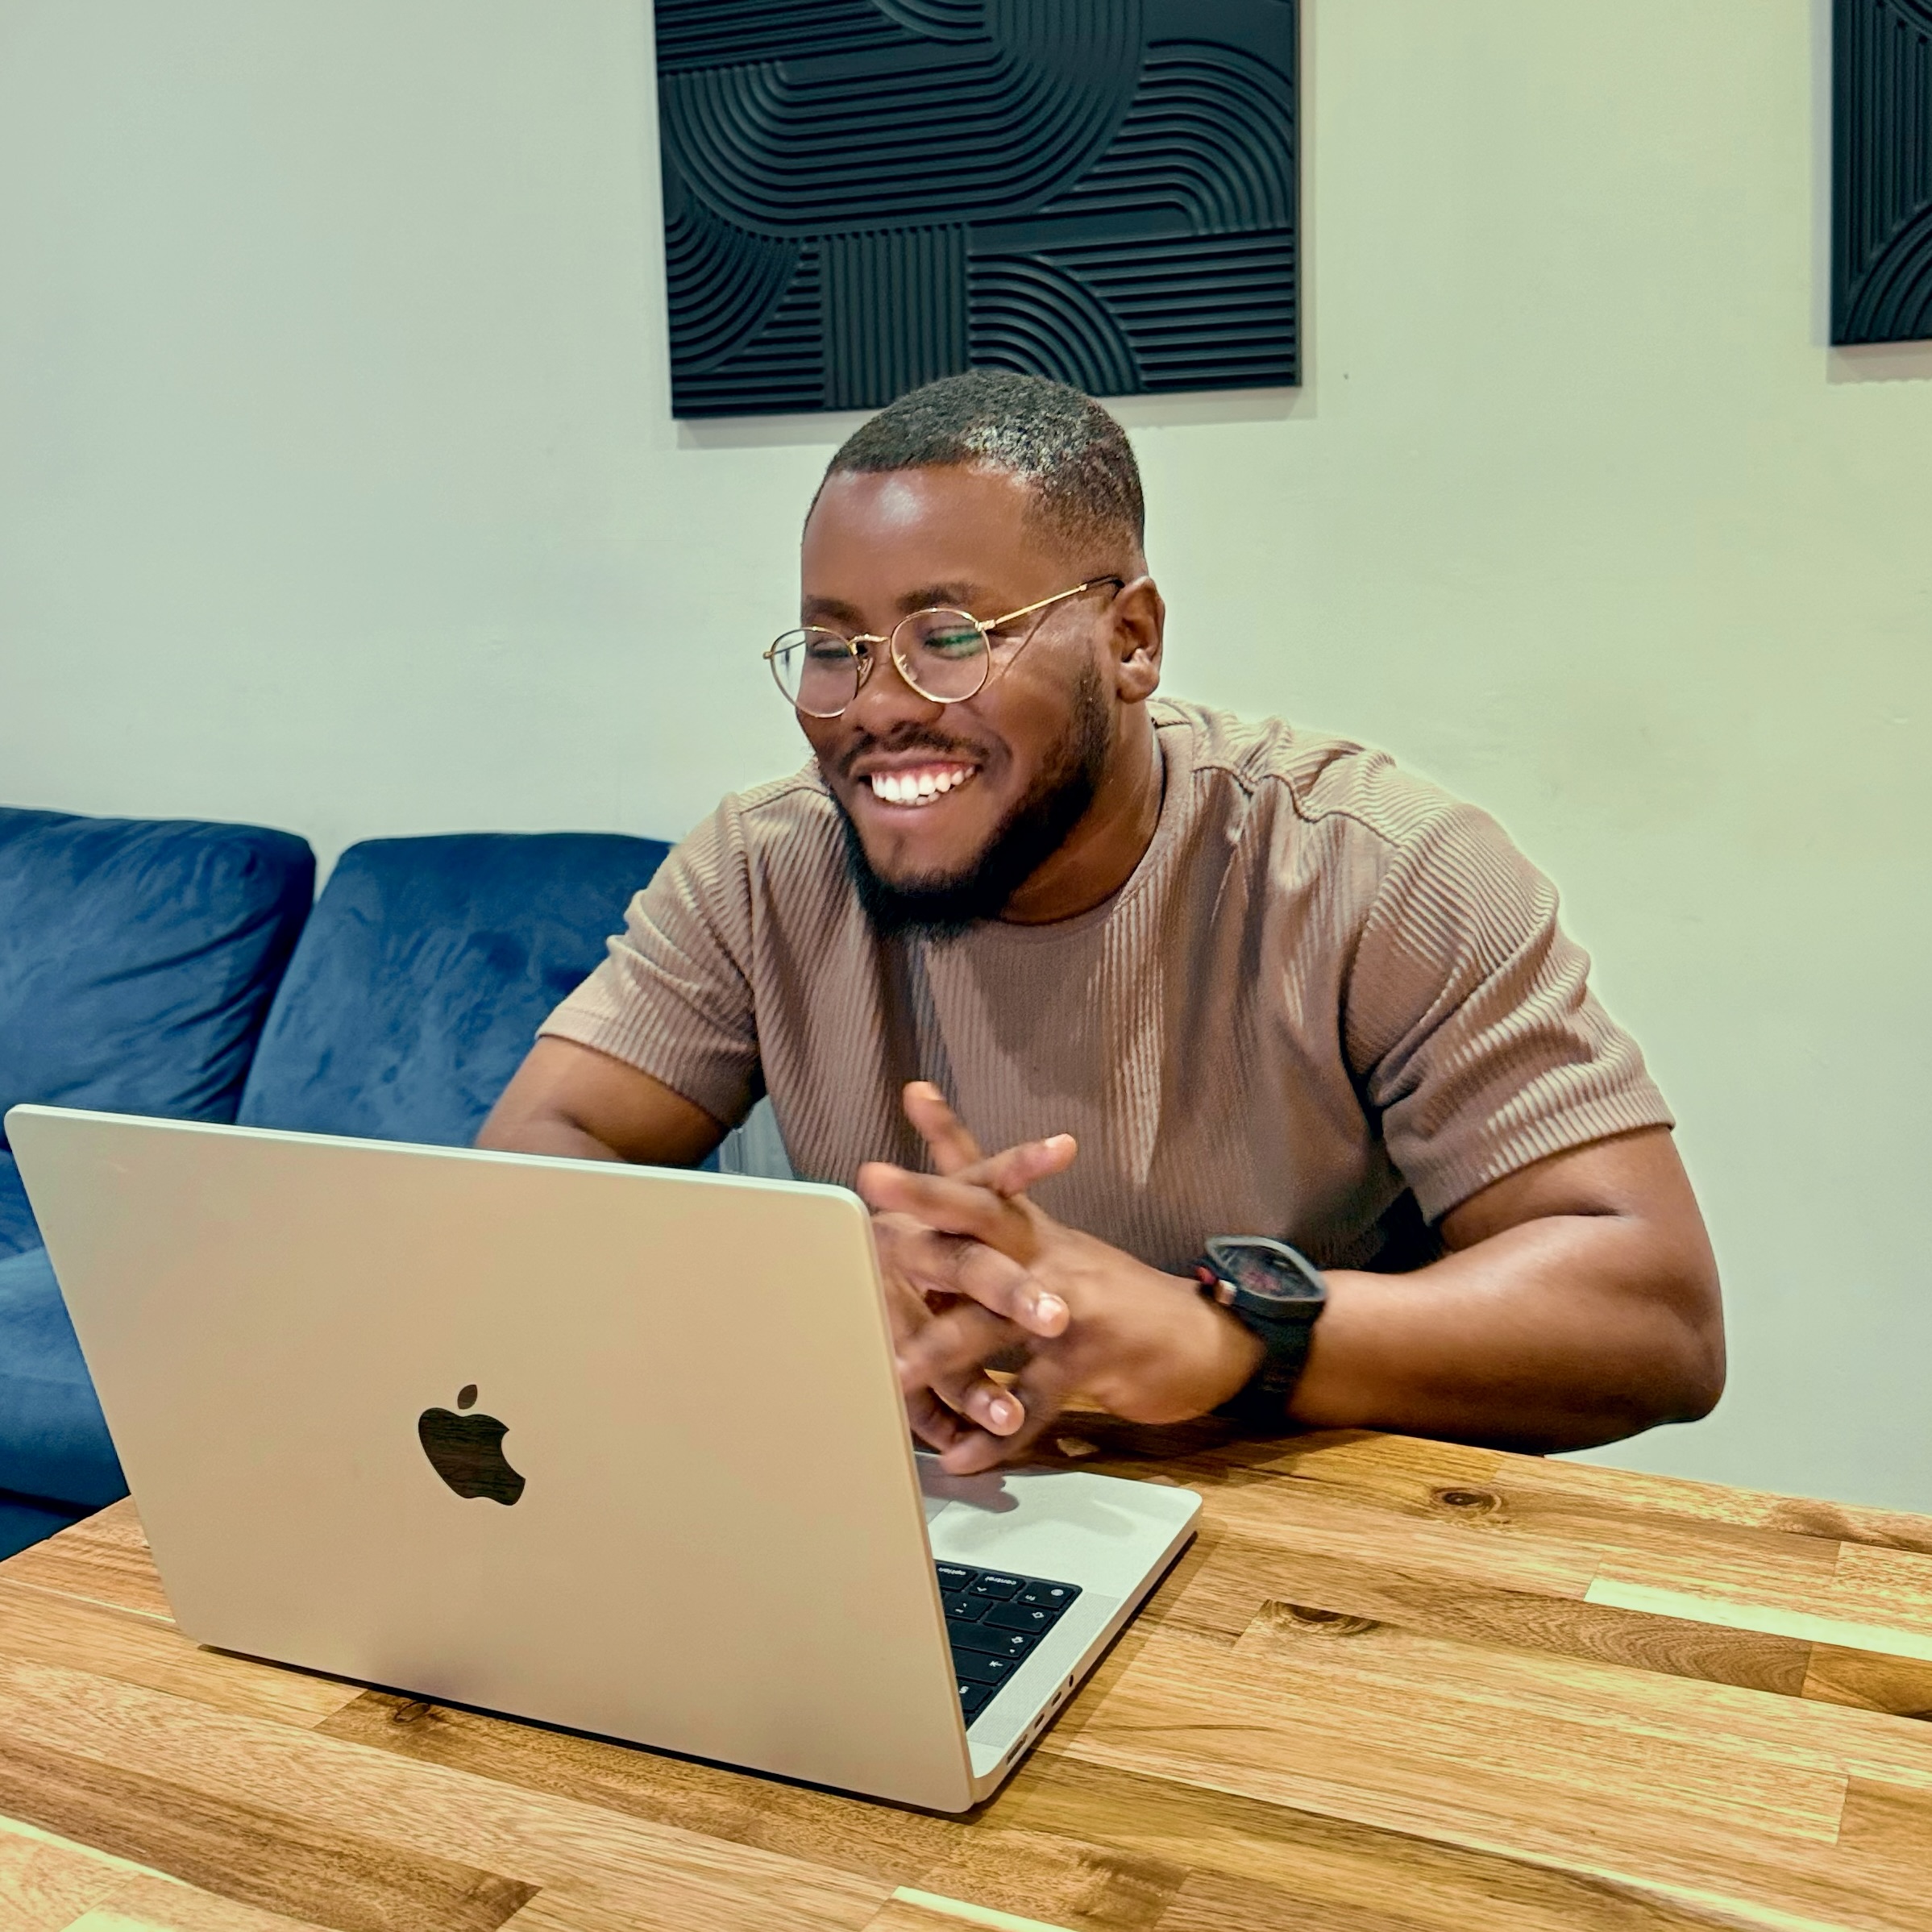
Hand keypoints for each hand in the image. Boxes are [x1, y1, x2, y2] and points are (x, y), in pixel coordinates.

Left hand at [862, 1085, 1264, 1472]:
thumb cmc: (1119, 1301)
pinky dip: (995, 1437)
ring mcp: (1073, 1305)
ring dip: (941, 1350)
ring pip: (995, 1321)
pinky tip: (961, 1457)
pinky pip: (1034, 1402)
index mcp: (1037, 1231)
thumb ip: (1013, 1232)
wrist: (1211, 1341)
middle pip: (982, 1218)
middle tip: (875, 1179)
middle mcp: (1050, 1255)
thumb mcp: (1064, 1252)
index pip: (989, 1174)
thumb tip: (964, 1203)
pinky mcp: (1094, 1360)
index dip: (950, 1133)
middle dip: (928, 1198)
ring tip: (892, 1374)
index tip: (912, 1094)